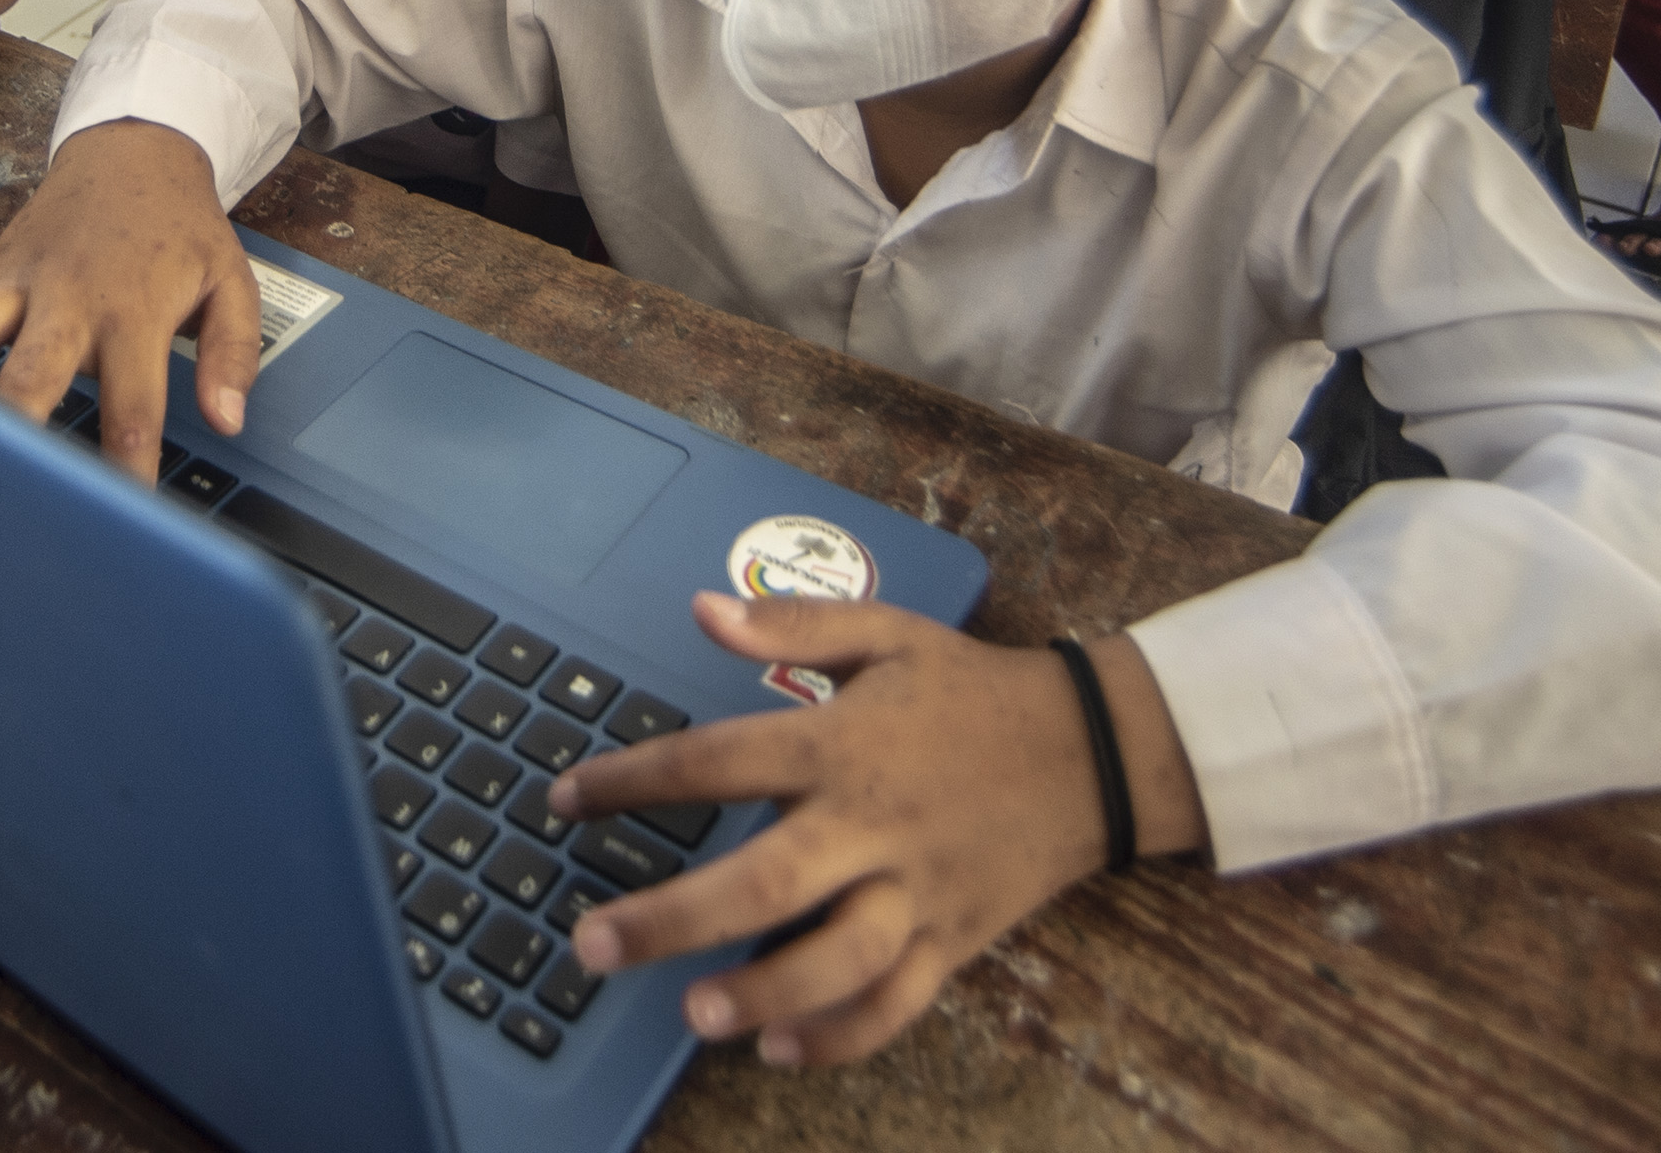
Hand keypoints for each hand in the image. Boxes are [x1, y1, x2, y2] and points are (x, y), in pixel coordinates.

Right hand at [0, 121, 258, 477]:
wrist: (138, 151)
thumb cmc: (181, 230)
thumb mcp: (232, 284)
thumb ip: (233, 354)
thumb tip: (228, 418)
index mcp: (132, 312)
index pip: (131, 404)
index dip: (125, 465)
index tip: (118, 517)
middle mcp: (67, 299)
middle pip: (32, 370)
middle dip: (15, 424)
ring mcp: (19, 280)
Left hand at [551, 594, 1182, 1068]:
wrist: (1095, 750)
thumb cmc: (972, 690)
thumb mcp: (888, 633)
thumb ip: (793, 624)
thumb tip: (701, 609)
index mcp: (843, 742)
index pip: (717, 759)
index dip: (633, 780)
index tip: (565, 799)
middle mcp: (873, 823)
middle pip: (764, 881)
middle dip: (671, 919)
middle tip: (591, 944)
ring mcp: (916, 890)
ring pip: (836, 960)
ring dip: (762, 993)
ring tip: (694, 1014)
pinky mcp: (954, 940)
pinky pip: (897, 1004)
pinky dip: (842, 1036)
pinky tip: (780, 1050)